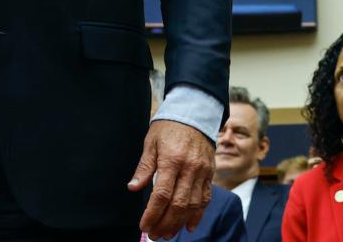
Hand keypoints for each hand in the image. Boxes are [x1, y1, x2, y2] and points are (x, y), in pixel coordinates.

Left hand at [129, 120, 213, 239]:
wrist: (195, 113)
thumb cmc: (169, 127)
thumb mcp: (151, 143)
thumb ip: (144, 167)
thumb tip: (133, 188)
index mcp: (171, 160)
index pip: (162, 194)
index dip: (153, 213)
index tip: (144, 225)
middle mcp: (189, 168)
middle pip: (178, 204)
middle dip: (165, 223)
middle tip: (155, 235)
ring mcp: (202, 172)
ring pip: (193, 205)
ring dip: (179, 223)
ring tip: (168, 234)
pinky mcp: (210, 174)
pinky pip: (205, 198)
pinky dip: (198, 215)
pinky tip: (188, 226)